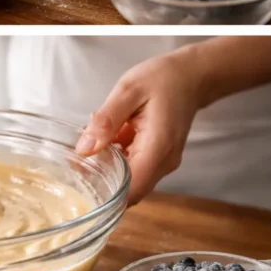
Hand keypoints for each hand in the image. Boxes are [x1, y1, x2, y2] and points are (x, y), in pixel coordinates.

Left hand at [75, 51, 203, 205]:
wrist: (191, 76)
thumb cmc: (163, 79)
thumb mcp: (128, 91)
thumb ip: (106, 121)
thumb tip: (84, 149)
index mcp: (158, 147)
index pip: (132, 190)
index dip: (106, 195)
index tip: (82, 184)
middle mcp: (164, 162)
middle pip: (129, 191)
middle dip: (102, 180)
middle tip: (78, 161)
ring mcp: (164, 163)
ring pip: (131, 181)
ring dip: (110, 168)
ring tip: (95, 142)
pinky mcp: (160, 159)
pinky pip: (135, 169)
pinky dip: (119, 159)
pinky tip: (111, 138)